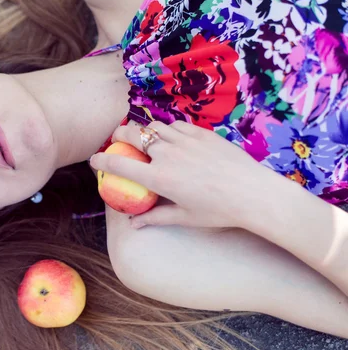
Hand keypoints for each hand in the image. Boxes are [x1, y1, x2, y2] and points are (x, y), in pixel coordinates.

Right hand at [90, 121, 276, 228]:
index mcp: (158, 177)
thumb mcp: (185, 217)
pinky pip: (175, 125)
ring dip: (144, 133)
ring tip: (146, 141)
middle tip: (117, 141)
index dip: (101, 161)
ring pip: (153, 127)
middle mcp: (166, 154)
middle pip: (131, 135)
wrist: (254, 193)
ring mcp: (184, 140)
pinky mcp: (201, 133)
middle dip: (118, 136)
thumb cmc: (219, 210)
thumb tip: (133, 223)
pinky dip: (167, 130)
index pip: (119, 165)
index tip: (95, 161)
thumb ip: (155, 217)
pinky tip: (172, 139)